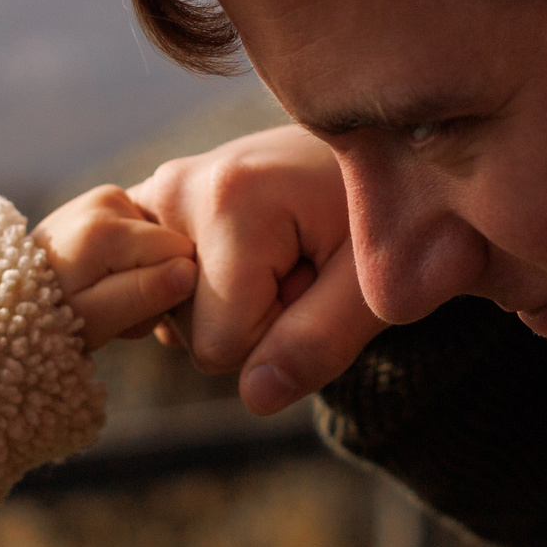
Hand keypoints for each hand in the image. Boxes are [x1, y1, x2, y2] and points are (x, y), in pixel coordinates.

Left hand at [34, 185, 198, 351]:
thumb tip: (188, 271)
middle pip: (173, 246)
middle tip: (113, 308)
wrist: (5, 294)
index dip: (168, 290)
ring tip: (102, 293)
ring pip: (161, 241)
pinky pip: (144, 231)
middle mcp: (110, 199)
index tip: (132, 312)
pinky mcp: (106, 200)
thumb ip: (143, 295)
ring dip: (141, 273)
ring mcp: (107, 195)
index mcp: (108, 229)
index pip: (181, 256)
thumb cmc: (49, 316)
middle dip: (154, 282)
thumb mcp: (97, 319)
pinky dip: (130, 259)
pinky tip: (101, 275)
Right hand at [126, 125, 384, 414]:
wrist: (385, 148)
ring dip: (229, 302)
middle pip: (190, 330)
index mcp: (229, 198)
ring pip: (172, 309)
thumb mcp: (376, 286)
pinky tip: (241, 256)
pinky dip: (198, 288)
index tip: (321, 280)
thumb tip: (254, 397)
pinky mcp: (156, 199)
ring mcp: (160, 189)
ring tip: (284, 249)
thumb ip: (320, 341)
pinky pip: (154, 281)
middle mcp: (177, 186)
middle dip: (251, 319)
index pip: (219, 347)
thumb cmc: (392, 214)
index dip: (278, 337)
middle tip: (307, 261)